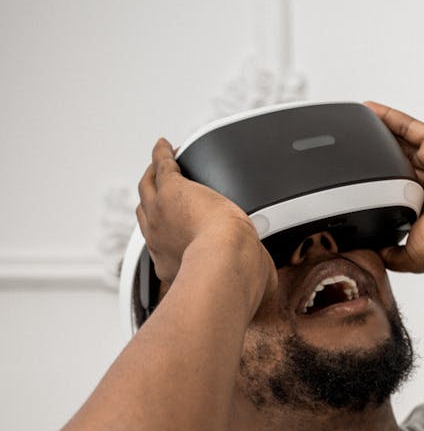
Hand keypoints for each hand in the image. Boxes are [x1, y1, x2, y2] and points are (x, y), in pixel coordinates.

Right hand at [136, 139, 276, 306]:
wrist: (224, 263)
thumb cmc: (231, 278)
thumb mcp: (238, 282)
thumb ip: (250, 279)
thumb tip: (270, 284)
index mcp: (168, 263)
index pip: (160, 245)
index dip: (165, 233)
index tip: (175, 229)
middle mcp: (157, 238)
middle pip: (146, 213)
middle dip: (153, 202)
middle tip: (161, 191)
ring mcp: (160, 213)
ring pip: (149, 187)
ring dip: (154, 174)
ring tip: (161, 163)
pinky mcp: (172, 188)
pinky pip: (163, 165)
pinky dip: (163, 154)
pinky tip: (166, 146)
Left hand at [363, 102, 423, 272]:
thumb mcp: (412, 258)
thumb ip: (390, 255)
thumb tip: (369, 255)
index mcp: (419, 209)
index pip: (388, 193)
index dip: (370, 188)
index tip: (349, 184)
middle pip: (390, 165)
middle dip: (370, 160)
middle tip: (345, 153)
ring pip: (396, 144)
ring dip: (376, 136)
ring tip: (351, 128)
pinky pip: (407, 126)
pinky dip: (388, 117)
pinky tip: (369, 111)